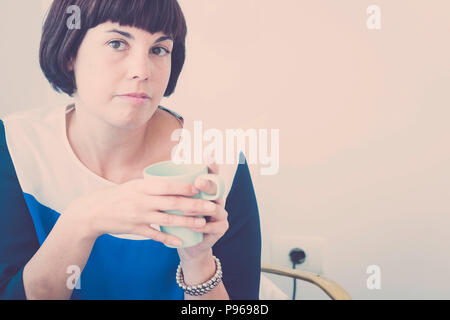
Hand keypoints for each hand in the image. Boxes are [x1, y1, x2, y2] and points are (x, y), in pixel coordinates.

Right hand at [61, 176, 218, 247]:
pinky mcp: (136, 229)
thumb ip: (154, 183)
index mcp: (142, 186)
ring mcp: (139, 216)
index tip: (200, 187)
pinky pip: (155, 234)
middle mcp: (141, 200)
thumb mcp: (135, 184)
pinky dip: (168, 238)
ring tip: (202, 223)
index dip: (184, 187)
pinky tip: (180, 241)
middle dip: (193, 205)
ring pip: (166, 219)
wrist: (95, 211)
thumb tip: (178, 176)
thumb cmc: (120, 195)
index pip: (166, 185)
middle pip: (171, 203)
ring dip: (186, 222)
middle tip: (211, 207)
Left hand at [177, 160, 228, 261]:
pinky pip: (215, 227)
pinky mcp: (220, 228)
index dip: (212, 164)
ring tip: (191, 208)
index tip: (208, 155)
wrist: (189, 243)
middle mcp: (217, 198)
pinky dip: (204, 228)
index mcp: (207, 188)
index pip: (211, 173)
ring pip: (216, 209)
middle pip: (215, 188)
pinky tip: (197, 227)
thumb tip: (157, 166)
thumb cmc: (179, 217)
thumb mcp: (173, 200)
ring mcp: (221, 213)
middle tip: (198, 182)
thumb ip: (169, 185)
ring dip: (202, 208)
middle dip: (207, 184)